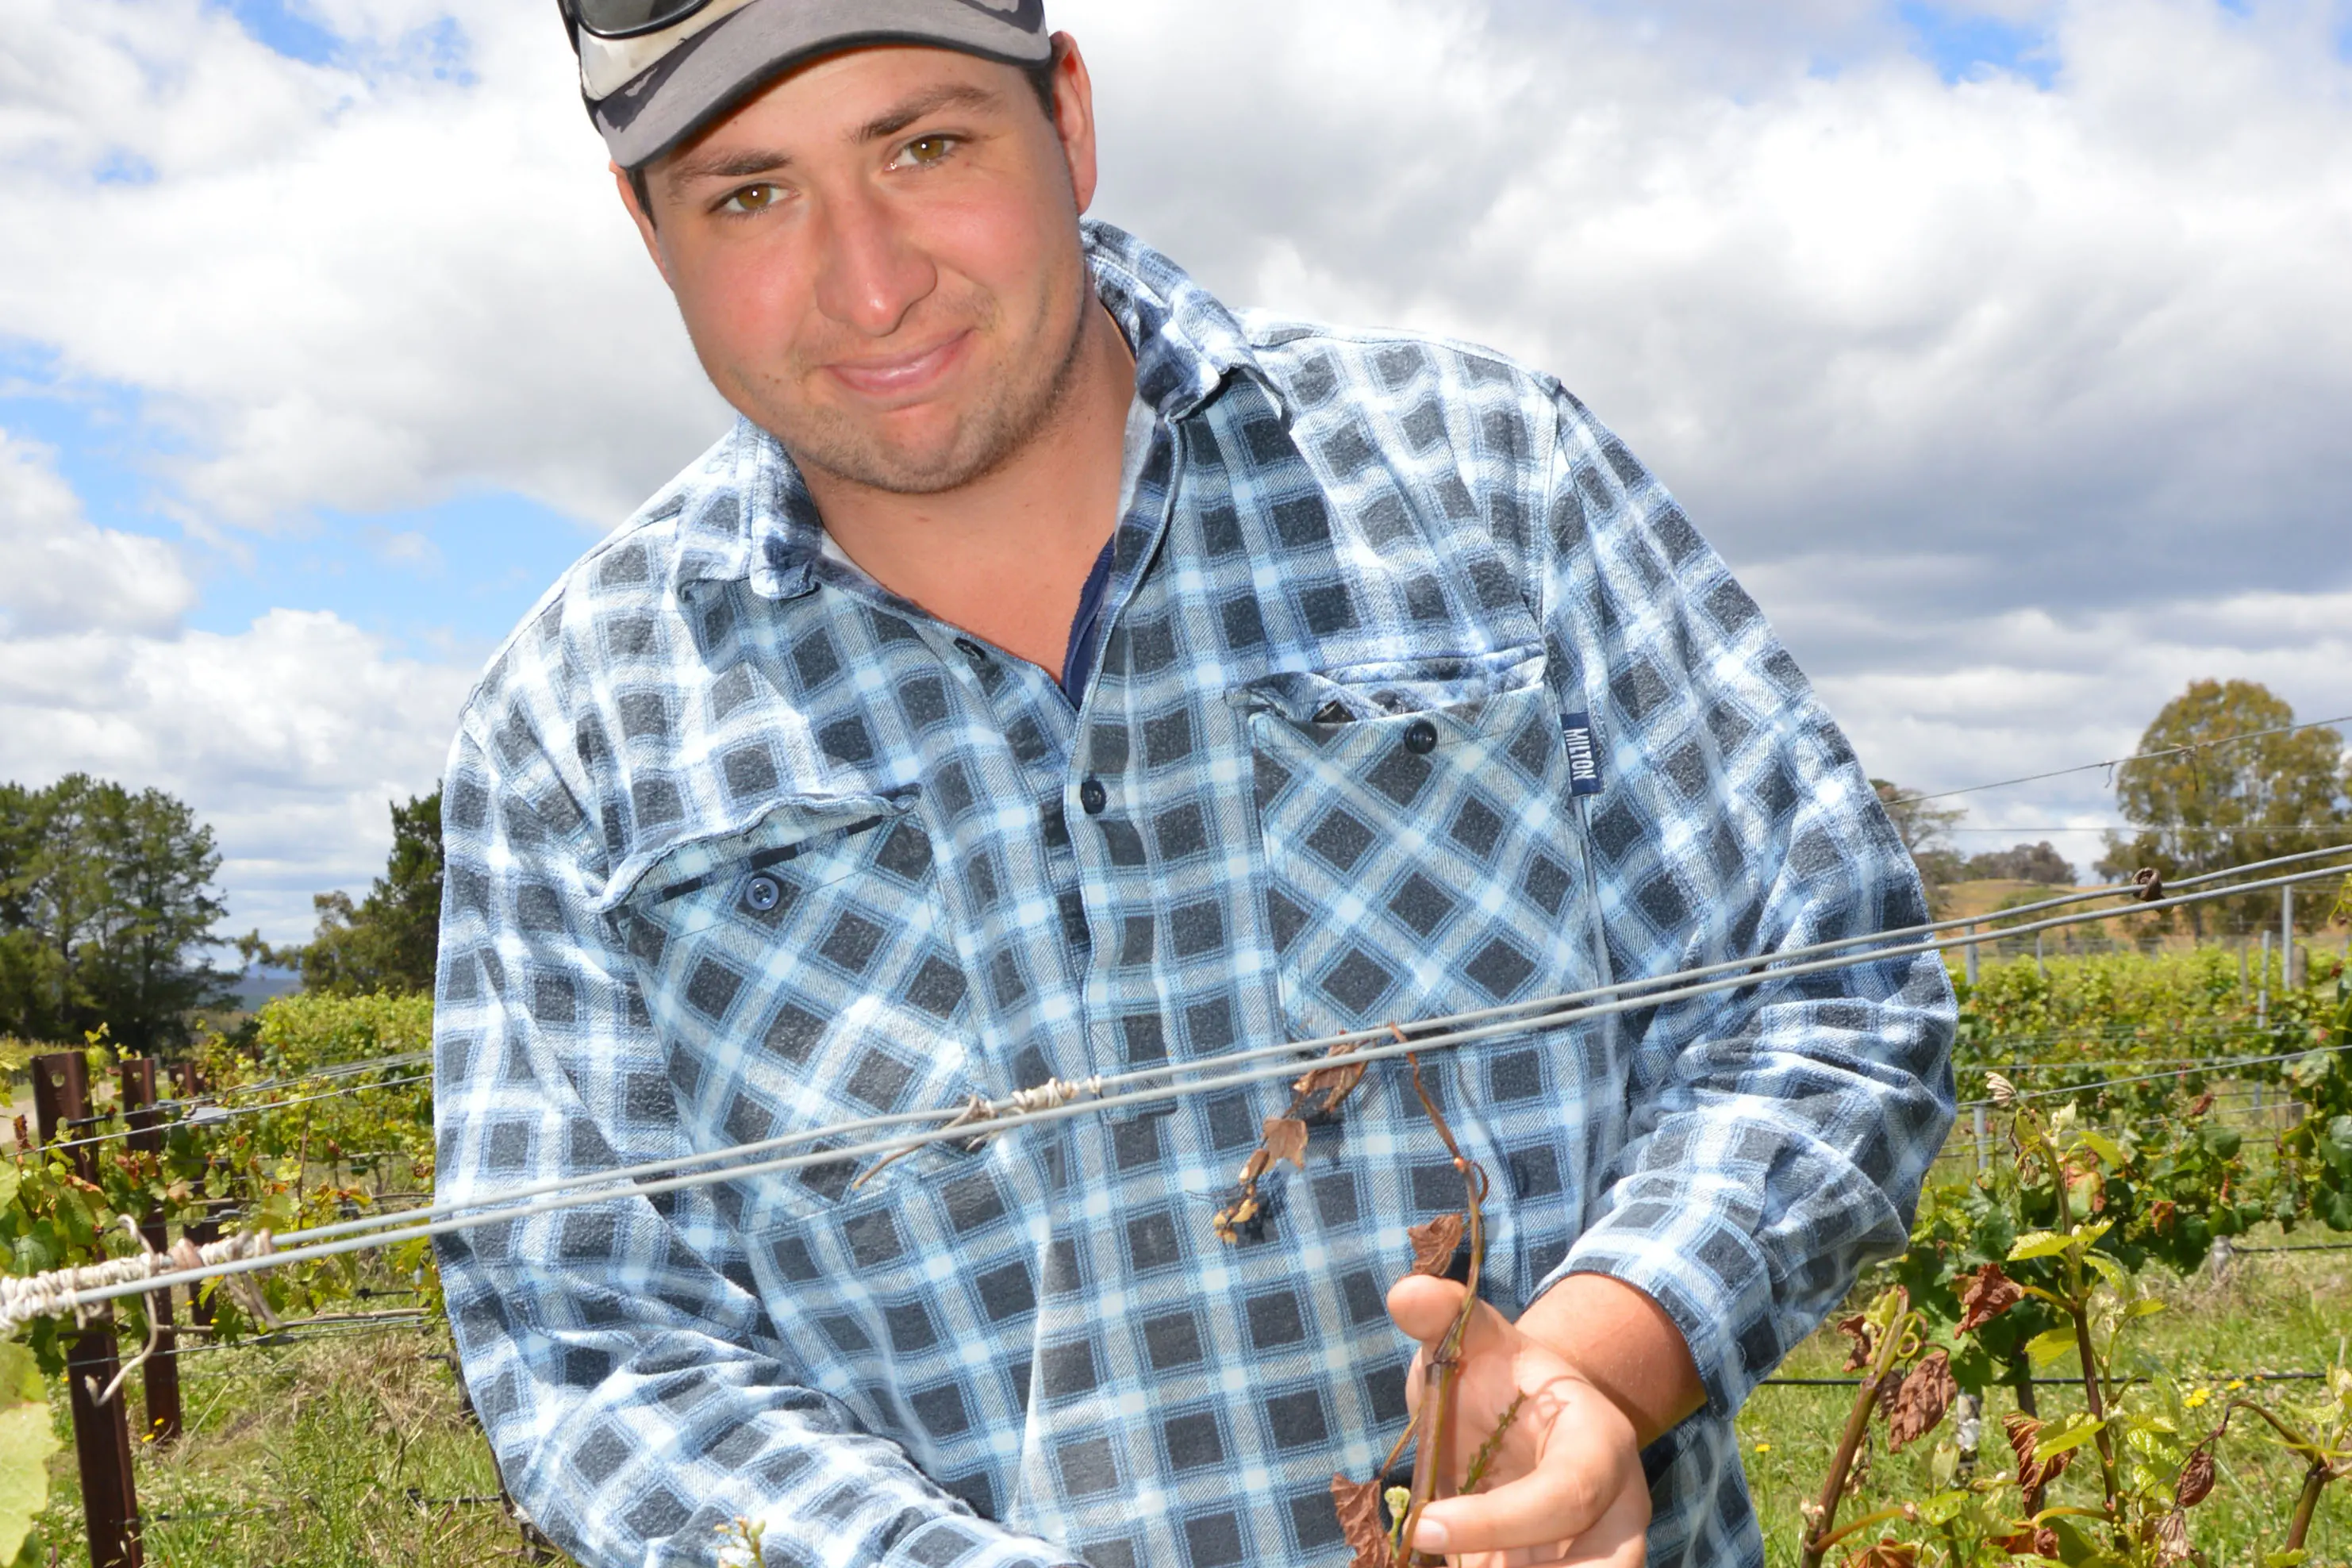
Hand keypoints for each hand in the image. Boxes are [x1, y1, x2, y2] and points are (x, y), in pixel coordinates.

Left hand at [1388, 1275, 1650, 1567]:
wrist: (1521, 1413)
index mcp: (1600, 1443)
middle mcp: (1618, 1508)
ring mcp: (1601, 1553)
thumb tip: (1405, 1291)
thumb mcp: (1471, 1341)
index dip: (1498, 1521)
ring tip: (1458, 1566)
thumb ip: (1442, 1316)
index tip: (1423, 1526)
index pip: (1567, 1494)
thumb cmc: (1495, 1375)